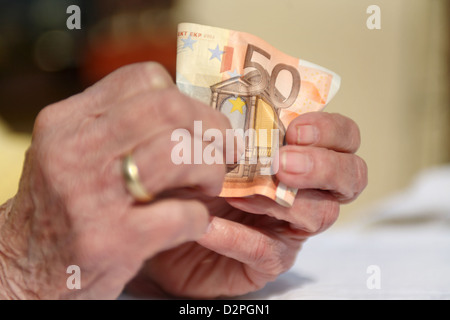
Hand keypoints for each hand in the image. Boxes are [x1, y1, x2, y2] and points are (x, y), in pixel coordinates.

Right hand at [0, 63, 231, 298]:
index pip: (146, 79)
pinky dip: (198, 216)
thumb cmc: (61, 208)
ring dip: (210, 170)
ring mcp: (90, 196)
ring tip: (207, 187)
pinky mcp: (110, 240)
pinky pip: (180, 214)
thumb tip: (188, 115)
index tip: (202, 124)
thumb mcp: (74, 154)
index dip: (188, 100)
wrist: (20, 269)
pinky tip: (190, 222)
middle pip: (168, 108)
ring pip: (178, 152)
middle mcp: (74, 150)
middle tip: (224, 151)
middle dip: (212, 128)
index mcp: (68, 121)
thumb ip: (119, 129)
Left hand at [126, 112, 367, 297]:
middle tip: (284, 163)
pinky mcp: (270, 262)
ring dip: (280, 199)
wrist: (163, 223)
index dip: (332, 132)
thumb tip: (223, 81)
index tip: (297, 128)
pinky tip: (209, 226)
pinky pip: (268, 252)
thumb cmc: (194, 172)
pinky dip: (240, 237)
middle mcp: (308, 190)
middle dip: (324, 167)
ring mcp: (293, 227)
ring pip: (320, 215)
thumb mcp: (208, 139)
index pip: (344, 138)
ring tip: (237, 193)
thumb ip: (225, 114)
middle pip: (351, 177)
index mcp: (301, 152)